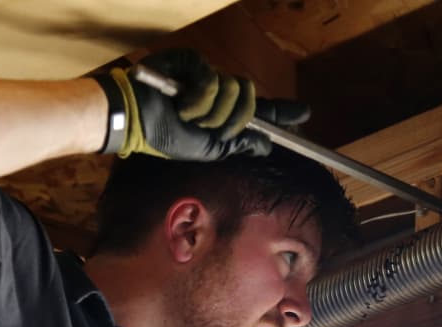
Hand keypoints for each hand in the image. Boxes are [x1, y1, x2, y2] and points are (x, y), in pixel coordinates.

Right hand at [94, 49, 309, 159]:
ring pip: (233, 91)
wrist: (136, 121)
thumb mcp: (209, 149)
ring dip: (212, 114)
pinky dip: (198, 101)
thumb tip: (266, 144)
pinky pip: (212, 81)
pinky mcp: (193, 63)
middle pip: (250, 97)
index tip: (305, 114)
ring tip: (188, 117)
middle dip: (235, 119)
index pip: (259, 110)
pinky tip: (180, 104)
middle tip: (211, 130)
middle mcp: (220, 92)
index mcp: (224, 113)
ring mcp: (208, 75)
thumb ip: (238, 144)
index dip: (282, 111)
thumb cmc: (167, 136)